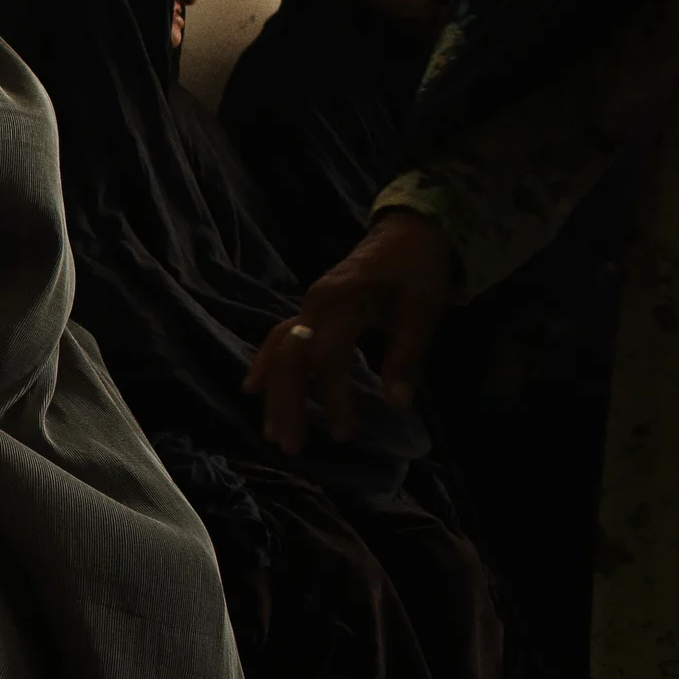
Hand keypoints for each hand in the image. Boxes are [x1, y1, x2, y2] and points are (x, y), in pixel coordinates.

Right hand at [242, 210, 456, 454]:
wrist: (410, 230)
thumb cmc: (419, 271)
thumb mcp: (423, 310)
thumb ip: (407, 356)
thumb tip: (397, 405)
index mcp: (344, 302)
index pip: (326, 358)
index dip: (332, 398)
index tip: (346, 434)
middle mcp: (316, 304)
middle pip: (288, 358)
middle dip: (286, 404)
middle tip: (291, 448)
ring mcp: (308, 305)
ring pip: (278, 350)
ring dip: (274, 392)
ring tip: (272, 433)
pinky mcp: (309, 309)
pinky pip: (278, 338)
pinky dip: (266, 365)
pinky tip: (255, 389)